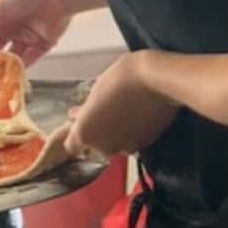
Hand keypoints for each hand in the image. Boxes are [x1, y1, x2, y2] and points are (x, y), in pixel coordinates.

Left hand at [64, 51, 178, 157]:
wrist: (155, 81)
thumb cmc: (121, 79)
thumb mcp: (95, 91)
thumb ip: (86, 111)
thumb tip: (78, 117)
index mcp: (85, 133)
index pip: (72, 146)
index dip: (75, 135)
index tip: (79, 124)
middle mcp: (104, 146)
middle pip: (95, 145)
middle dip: (98, 132)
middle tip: (103, 111)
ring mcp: (126, 148)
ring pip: (115, 144)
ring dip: (115, 132)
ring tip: (121, 110)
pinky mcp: (145, 145)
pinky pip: (132, 141)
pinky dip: (132, 132)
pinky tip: (135, 114)